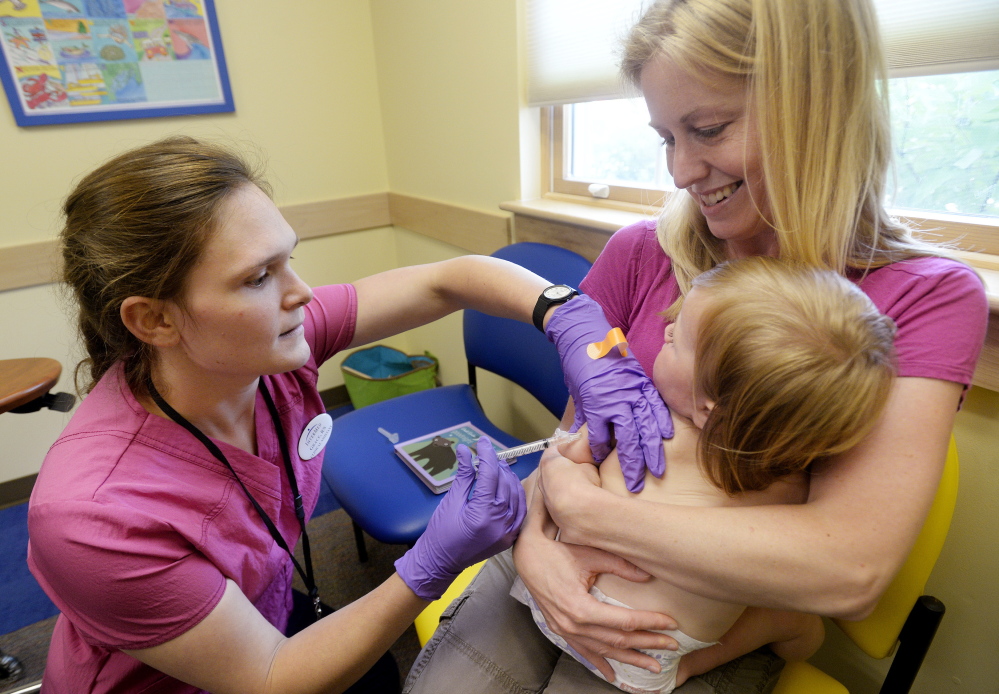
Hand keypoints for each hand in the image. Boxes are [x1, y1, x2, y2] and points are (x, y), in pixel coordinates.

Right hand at [395, 437, 526, 599]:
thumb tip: (465, 451)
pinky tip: (507, 485)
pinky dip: (515, 494)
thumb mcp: (451, 501)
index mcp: (482, 513)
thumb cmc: (441, 533)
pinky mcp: (510, 536)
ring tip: (496, 467)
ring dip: (508, 477)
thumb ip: (463, 475)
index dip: (486, 455)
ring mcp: (508, 531)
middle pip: (505, 482)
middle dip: (497, 464)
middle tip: (486, 454)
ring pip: (516, 494)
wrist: (441, 563)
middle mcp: (500, 522)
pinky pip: (519, 510)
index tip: (482, 442)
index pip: (490, 475)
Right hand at [513, 517, 677, 681]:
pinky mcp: (561, 630)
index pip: (624, 621)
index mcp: (581, 608)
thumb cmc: (558, 551)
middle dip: (647, 643)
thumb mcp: (590, 554)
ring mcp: (565, 630)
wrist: (527, 555)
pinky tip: (613, 675)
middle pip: (618, 639)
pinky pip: (584, 652)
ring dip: (630, 658)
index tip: (671, 623)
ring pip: (604, 650)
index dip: (650, 623)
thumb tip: (648, 576)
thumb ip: (620, 566)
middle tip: (671, 646)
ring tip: (653, 665)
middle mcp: (573, 625)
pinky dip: (600, 663)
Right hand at [546, 294, 672, 491]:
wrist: (582, 331)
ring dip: (631, 461)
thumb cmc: (598, 350)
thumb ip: (620, 393)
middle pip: (649, 430)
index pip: (658, 412)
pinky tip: (599, 458)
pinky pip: (601, 432)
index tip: (667, 446)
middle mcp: (634, 394)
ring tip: (634, 480)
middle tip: (656, 474)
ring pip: (630, 437)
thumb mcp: (618, 370)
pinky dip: (599, 447)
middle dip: (652, 456)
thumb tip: (614, 411)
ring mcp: (616, 400)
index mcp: (641, 385)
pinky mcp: (596, 402)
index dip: (663, 431)